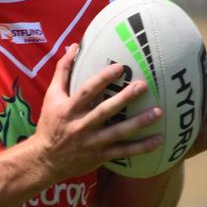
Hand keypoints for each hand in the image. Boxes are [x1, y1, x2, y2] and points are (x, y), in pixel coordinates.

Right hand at [30, 43, 164, 181]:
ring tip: (158, 112)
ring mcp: (92, 143)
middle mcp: (81, 126)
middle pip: (105, 111)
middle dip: (124, 99)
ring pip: (118, 133)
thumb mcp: (52, 96)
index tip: (120, 67)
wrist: (47, 160)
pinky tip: (159, 139)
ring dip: (139, 123)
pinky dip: (142, 147)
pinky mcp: (101, 156)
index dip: (102, 79)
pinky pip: (124, 152)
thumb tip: (74, 46)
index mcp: (69, 110)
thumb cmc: (51, 123)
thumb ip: (63, 70)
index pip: (86, 92)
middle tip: (143, 85)